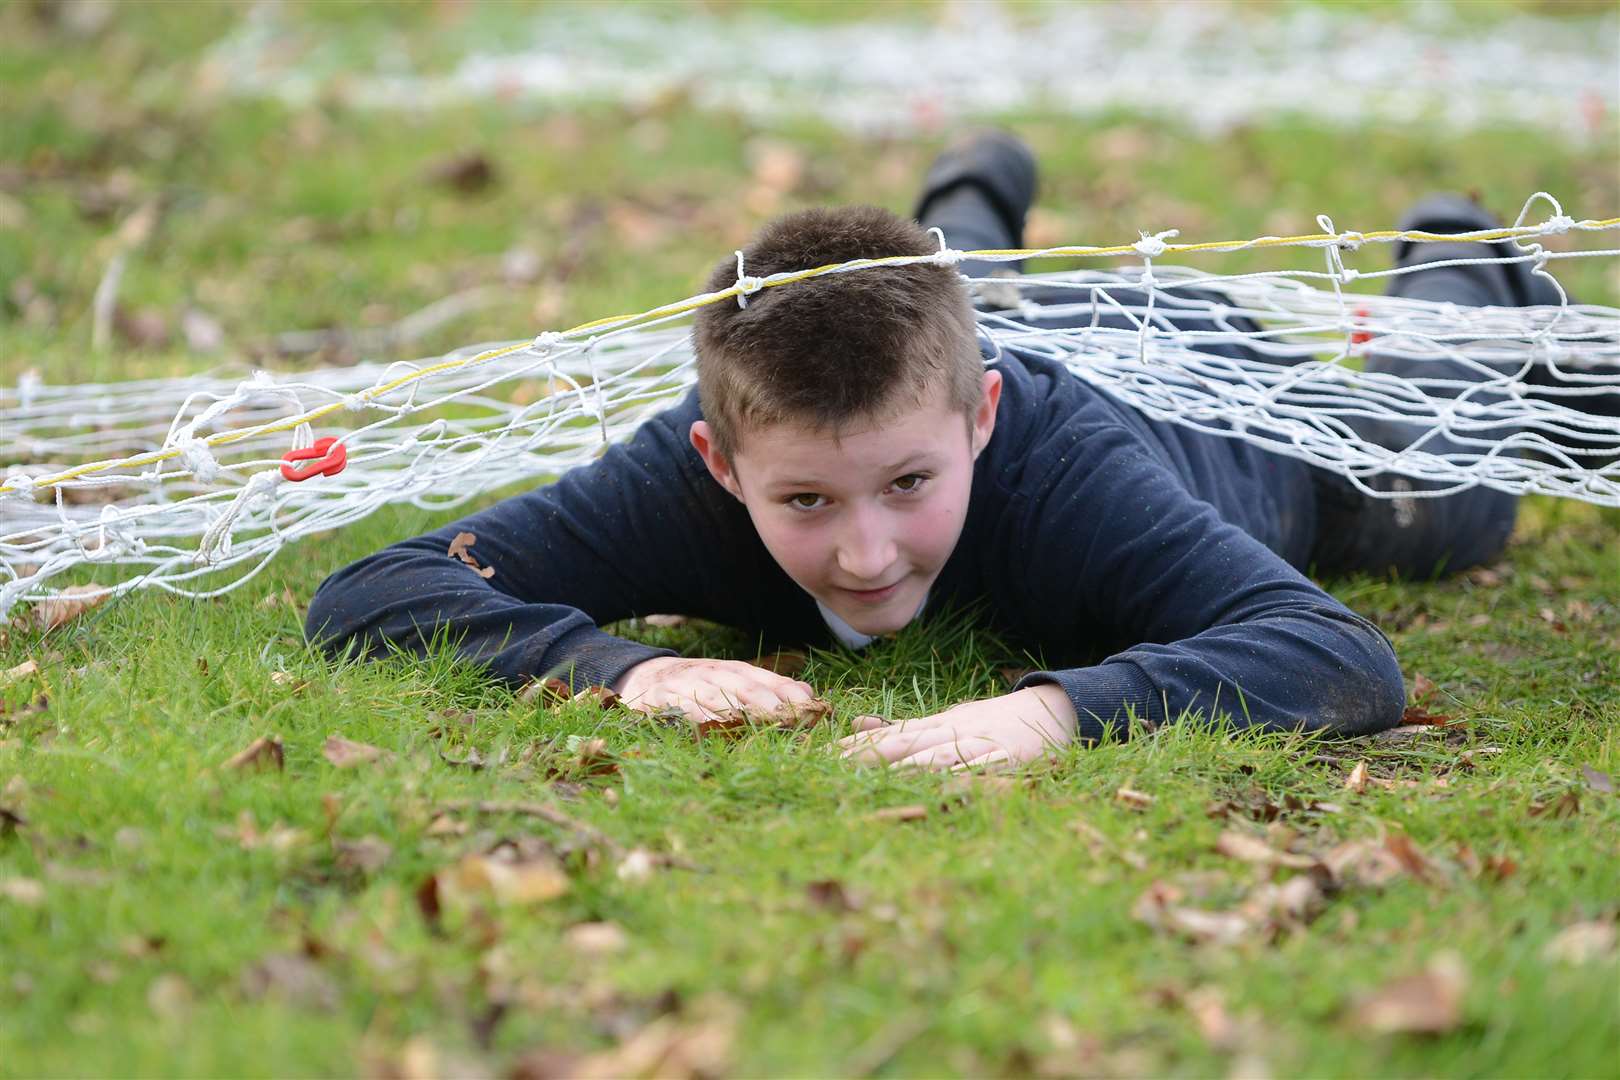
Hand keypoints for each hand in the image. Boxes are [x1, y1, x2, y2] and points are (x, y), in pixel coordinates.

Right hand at [612, 656, 817, 725]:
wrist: (643, 676)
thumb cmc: (698, 685)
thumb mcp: (733, 683)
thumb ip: (768, 689)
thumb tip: (809, 695)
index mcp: (734, 671)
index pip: (767, 679)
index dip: (789, 693)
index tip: (811, 708)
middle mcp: (714, 673)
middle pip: (744, 686)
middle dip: (767, 701)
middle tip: (787, 719)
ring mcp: (688, 683)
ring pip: (715, 694)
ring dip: (736, 708)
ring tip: (756, 722)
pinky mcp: (662, 696)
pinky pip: (680, 705)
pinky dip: (694, 713)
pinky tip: (707, 724)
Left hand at [837, 683, 1078, 770]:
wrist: (1054, 710)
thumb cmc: (993, 721)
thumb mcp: (947, 719)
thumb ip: (904, 726)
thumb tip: (857, 724)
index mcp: (936, 724)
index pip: (889, 735)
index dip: (856, 745)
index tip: (821, 756)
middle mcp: (953, 732)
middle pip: (905, 743)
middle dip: (868, 756)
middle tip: (833, 767)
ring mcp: (980, 745)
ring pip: (937, 755)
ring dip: (905, 767)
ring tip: (874, 778)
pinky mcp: (1008, 761)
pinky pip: (982, 770)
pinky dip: (962, 777)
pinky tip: (943, 786)